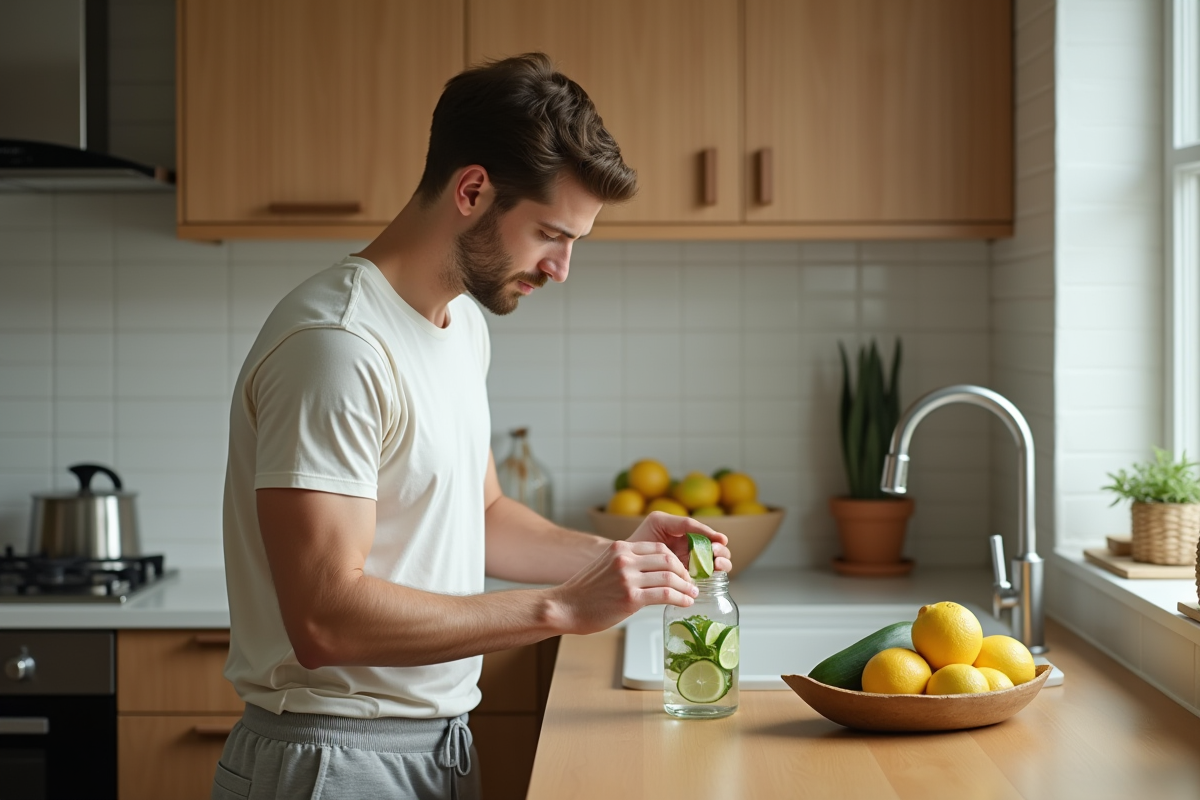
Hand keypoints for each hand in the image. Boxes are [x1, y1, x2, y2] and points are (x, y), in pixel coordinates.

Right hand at [549, 538, 698, 635]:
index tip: (682, 570)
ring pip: (670, 577)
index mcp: (620, 548)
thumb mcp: (605, 567)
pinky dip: (681, 598)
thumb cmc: (584, 592)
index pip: (658, 547)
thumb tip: (652, 572)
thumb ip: (627, 564)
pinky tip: (685, 603)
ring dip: (686, 587)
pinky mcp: (631, 598)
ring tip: (691, 594)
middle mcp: (625, 559)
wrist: (565, 607)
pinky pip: (666, 594)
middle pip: (668, 559)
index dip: (675, 559)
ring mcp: (628, 577)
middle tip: (690, 582)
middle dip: (684, 572)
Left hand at [627, 511, 732, 574]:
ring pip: (715, 561)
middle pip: (715, 546)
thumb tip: (703, 530)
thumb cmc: (639, 540)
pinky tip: (712, 572)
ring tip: (716, 564)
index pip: (703, 532)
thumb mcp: (659, 523)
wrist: (626, 563)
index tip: (721, 539)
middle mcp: (690, 545)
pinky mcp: (689, 576)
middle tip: (715, 552)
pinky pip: (707, 574)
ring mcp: (691, 561)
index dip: (713, 534)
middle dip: (719, 549)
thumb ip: (679, 524)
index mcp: (683, 531)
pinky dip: (714, 572)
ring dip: (721, 561)